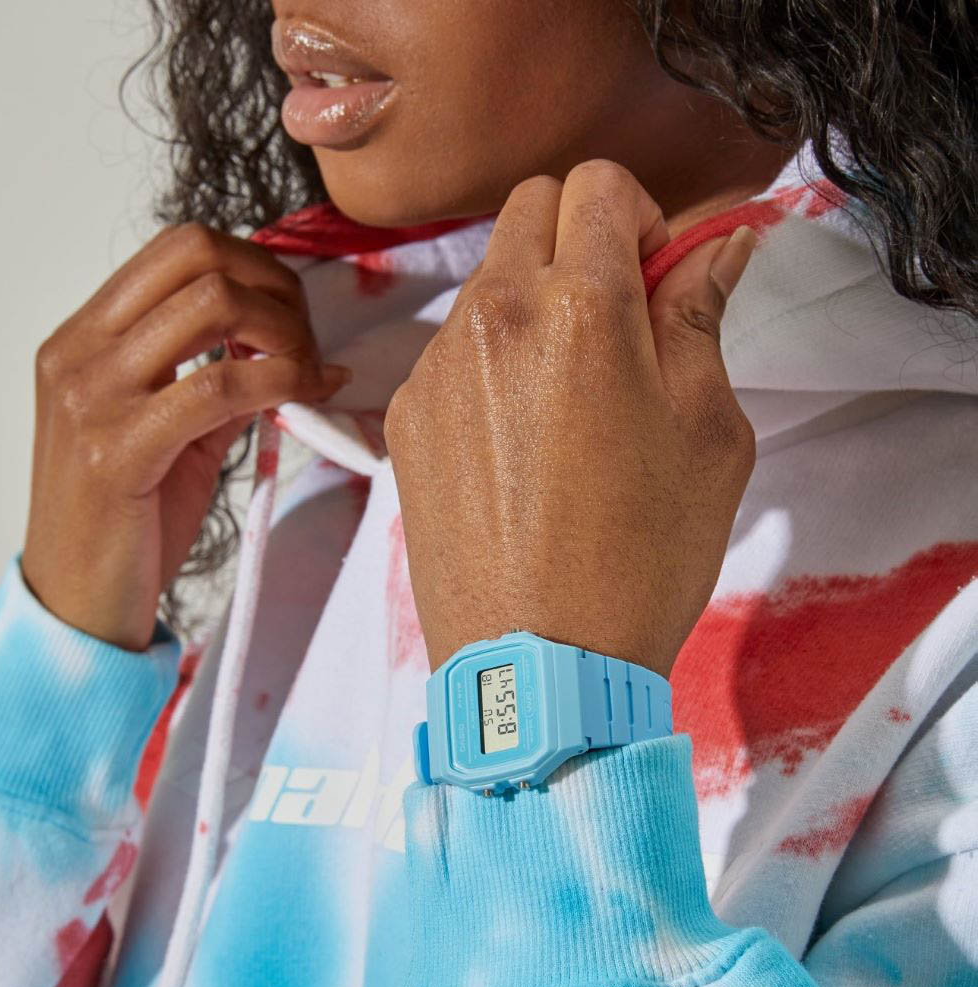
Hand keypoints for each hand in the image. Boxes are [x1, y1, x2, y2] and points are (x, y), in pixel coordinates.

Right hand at [22, 223, 349, 651]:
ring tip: (308, 376)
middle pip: (199, 256)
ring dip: (287, 333)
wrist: (78, 602)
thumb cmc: (124, 521)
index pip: (179, 248)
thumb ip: (216, 383)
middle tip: (308, 346)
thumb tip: (287, 350)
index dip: (256, 267)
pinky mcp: (120, 447)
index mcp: (84, 338)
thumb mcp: (169, 433)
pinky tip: (310, 396)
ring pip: (214, 305)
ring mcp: (92, 395)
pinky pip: (223, 385)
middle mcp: (79, 352)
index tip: (293, 318)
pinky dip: (285, 380)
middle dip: (277, 291)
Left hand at [383, 159, 756, 677]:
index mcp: (579, 310)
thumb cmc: (637, 558)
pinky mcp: (407, 417)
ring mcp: (436, 369)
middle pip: (530, 208)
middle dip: (580, 237)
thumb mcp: (706, 433)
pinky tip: (519, 439)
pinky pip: (452, 349)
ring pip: (487, 280)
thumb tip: (714, 245)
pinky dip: (491, 360)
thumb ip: (699, 317)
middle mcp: (492, 320)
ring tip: (567, 395)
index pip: (597, 184)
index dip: (640, 216)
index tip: (655, 272)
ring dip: (533, 302)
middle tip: (618, 316)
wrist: (537, 665)